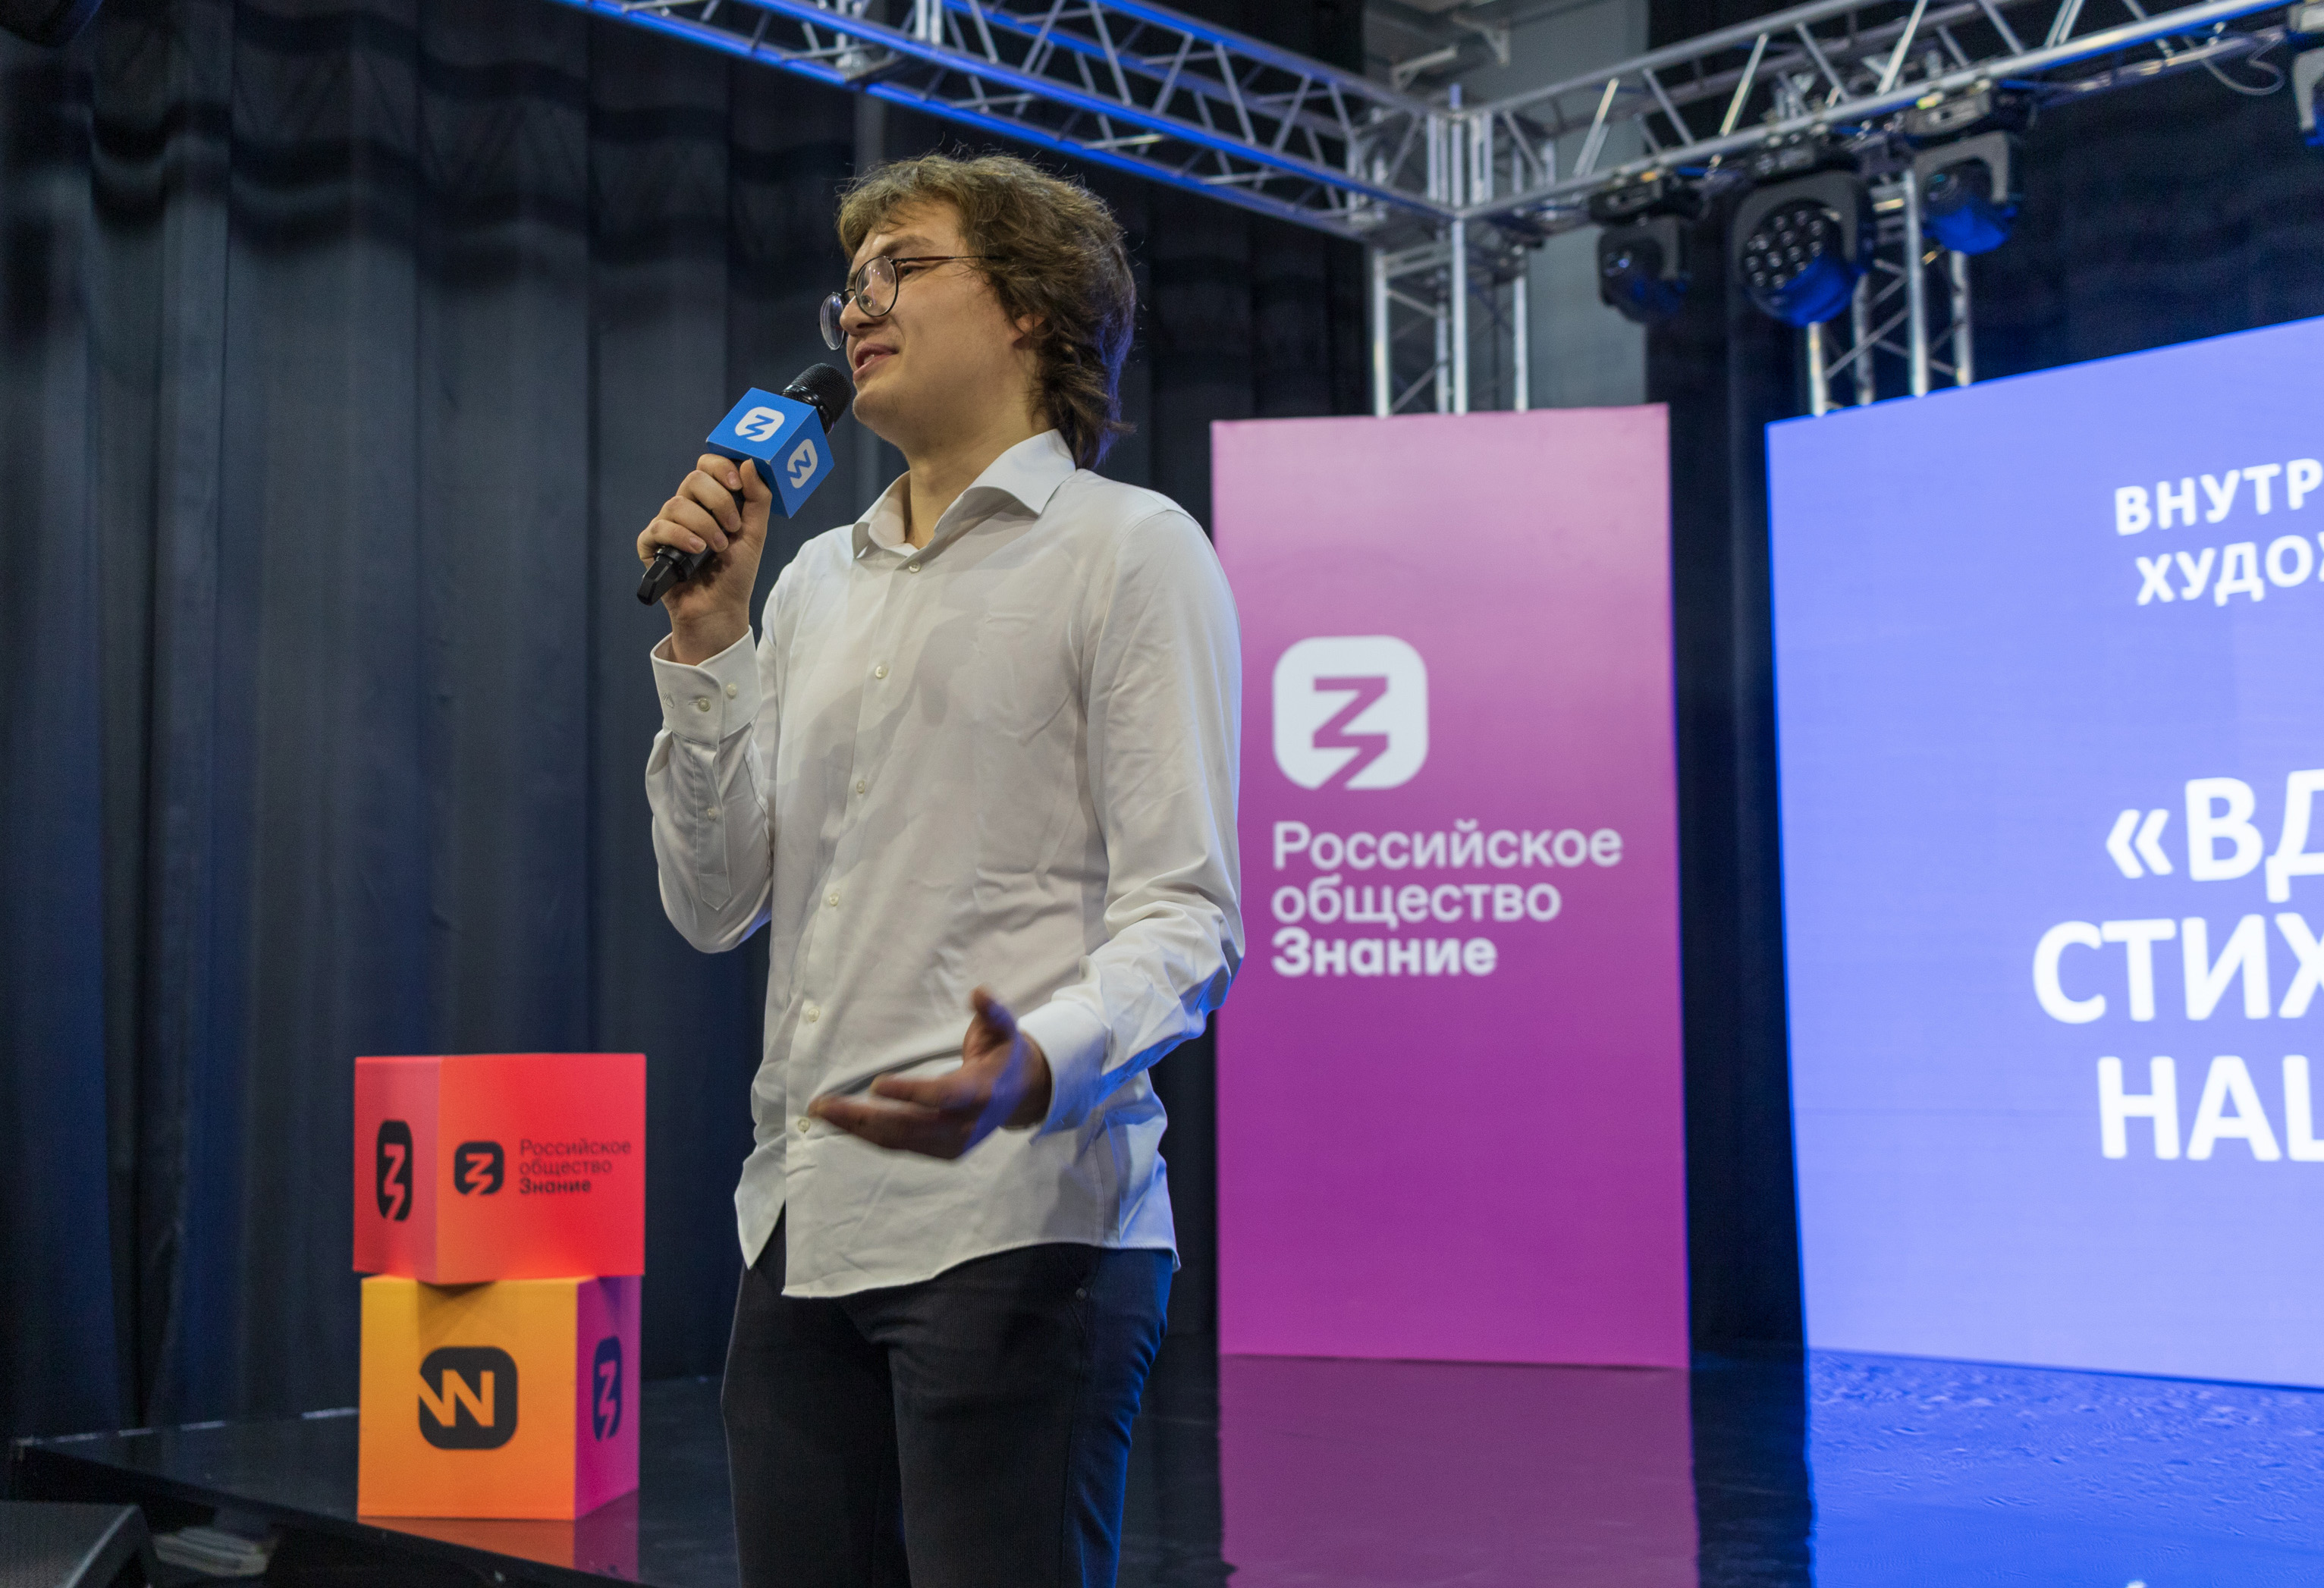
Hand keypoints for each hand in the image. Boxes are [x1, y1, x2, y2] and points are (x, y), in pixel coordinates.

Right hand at [637, 454, 772, 661]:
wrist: (720, 609)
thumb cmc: (735, 573)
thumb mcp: (755, 534)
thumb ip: (757, 499)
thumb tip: (750, 463)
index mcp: (710, 501)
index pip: (707, 467)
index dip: (720, 468)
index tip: (736, 485)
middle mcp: (687, 509)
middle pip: (693, 479)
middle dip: (718, 501)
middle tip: (732, 527)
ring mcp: (667, 526)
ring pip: (676, 504)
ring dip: (703, 525)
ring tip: (717, 548)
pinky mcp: (651, 546)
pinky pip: (658, 528)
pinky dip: (679, 536)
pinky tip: (695, 550)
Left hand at [808, 989, 1052, 1158]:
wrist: (1021, 1095)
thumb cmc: (1003, 1054)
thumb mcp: (1004, 1028)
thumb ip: (992, 1012)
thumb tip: (978, 992)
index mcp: (980, 1093)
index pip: (942, 1097)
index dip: (910, 1093)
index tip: (876, 1085)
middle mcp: (965, 1126)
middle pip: (909, 1127)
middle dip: (864, 1117)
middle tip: (824, 1104)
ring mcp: (952, 1144)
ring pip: (898, 1140)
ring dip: (856, 1128)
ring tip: (821, 1112)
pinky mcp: (941, 1153)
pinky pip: (899, 1145)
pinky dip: (868, 1135)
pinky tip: (841, 1122)